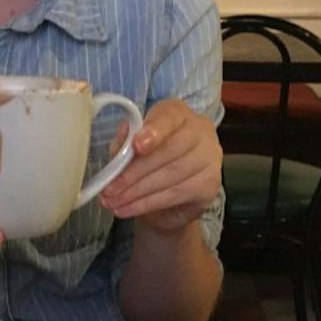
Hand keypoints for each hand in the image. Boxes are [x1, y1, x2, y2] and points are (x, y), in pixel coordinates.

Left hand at [100, 99, 220, 233]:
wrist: (168, 194)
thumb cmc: (147, 160)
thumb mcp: (129, 148)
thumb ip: (125, 141)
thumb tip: (125, 132)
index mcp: (177, 113)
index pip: (169, 116)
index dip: (153, 130)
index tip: (136, 146)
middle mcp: (199, 130)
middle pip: (170, 149)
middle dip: (135, 171)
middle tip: (110, 188)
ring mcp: (210, 156)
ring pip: (173, 174)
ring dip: (138, 191)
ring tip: (114, 201)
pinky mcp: (210, 183)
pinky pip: (178, 193)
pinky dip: (149, 203)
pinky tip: (130, 208)